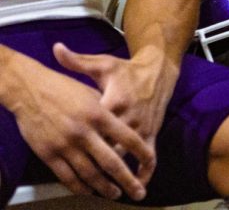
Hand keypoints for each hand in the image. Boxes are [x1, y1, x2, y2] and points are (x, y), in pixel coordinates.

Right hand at [5, 50, 154, 200]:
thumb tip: (123, 128)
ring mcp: (65, 145)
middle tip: (137, 193)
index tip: (149, 163)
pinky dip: (79, 187)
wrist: (30, 89)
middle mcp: (84, 132)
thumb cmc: (65, 88)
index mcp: (100, 114)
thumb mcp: (93, 92)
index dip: (141, 153)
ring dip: (104, 188)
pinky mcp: (48, 154)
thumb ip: (108, 111)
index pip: (127, 138)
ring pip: (89, 174)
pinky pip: (66, 176)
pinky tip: (88, 192)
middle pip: (111, 162)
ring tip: (115, 194)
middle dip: (127, 180)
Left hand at [53, 43, 178, 186]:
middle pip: (112, 147)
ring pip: (129, 155)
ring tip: (115, 191)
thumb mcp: (102, 63)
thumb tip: (56, 49)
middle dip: (102, 165)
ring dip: (122, 173)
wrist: (159, 69)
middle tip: (92, 181)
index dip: (86, 140)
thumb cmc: (126, 69)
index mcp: (114, 101)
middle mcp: (129, 117)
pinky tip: (140, 182)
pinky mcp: (152, 131)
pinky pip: (150, 154)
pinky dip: (146, 170)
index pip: (97, 126)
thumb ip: (77, 61)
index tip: (72, 153)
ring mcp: (142, 126)